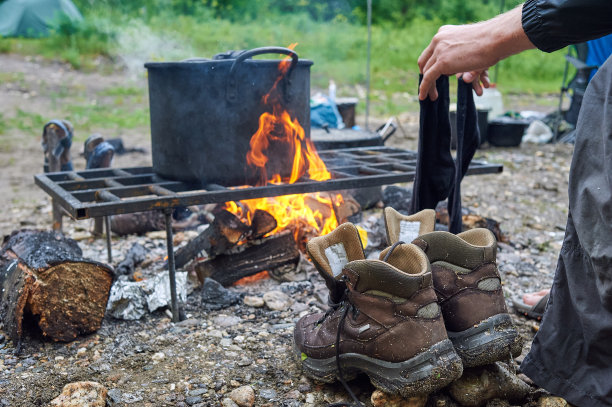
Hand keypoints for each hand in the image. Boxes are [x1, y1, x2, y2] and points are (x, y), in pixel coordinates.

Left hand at [417, 5, 533, 99]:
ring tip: (431, 96)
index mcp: (445, 32)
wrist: (497, 38)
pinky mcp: (442, 62)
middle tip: (430, 88)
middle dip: (426, 76)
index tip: (431, 75)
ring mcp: (439, 50)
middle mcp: (439, 39)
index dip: (429, 65)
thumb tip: (462, 77)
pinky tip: (424, 97)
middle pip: (425, 61)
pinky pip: (428, 78)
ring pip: (426, 71)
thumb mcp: (472, 47)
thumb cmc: (492, 43)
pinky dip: (424, 88)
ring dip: (427, 85)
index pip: (431, 51)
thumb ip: (463, 57)